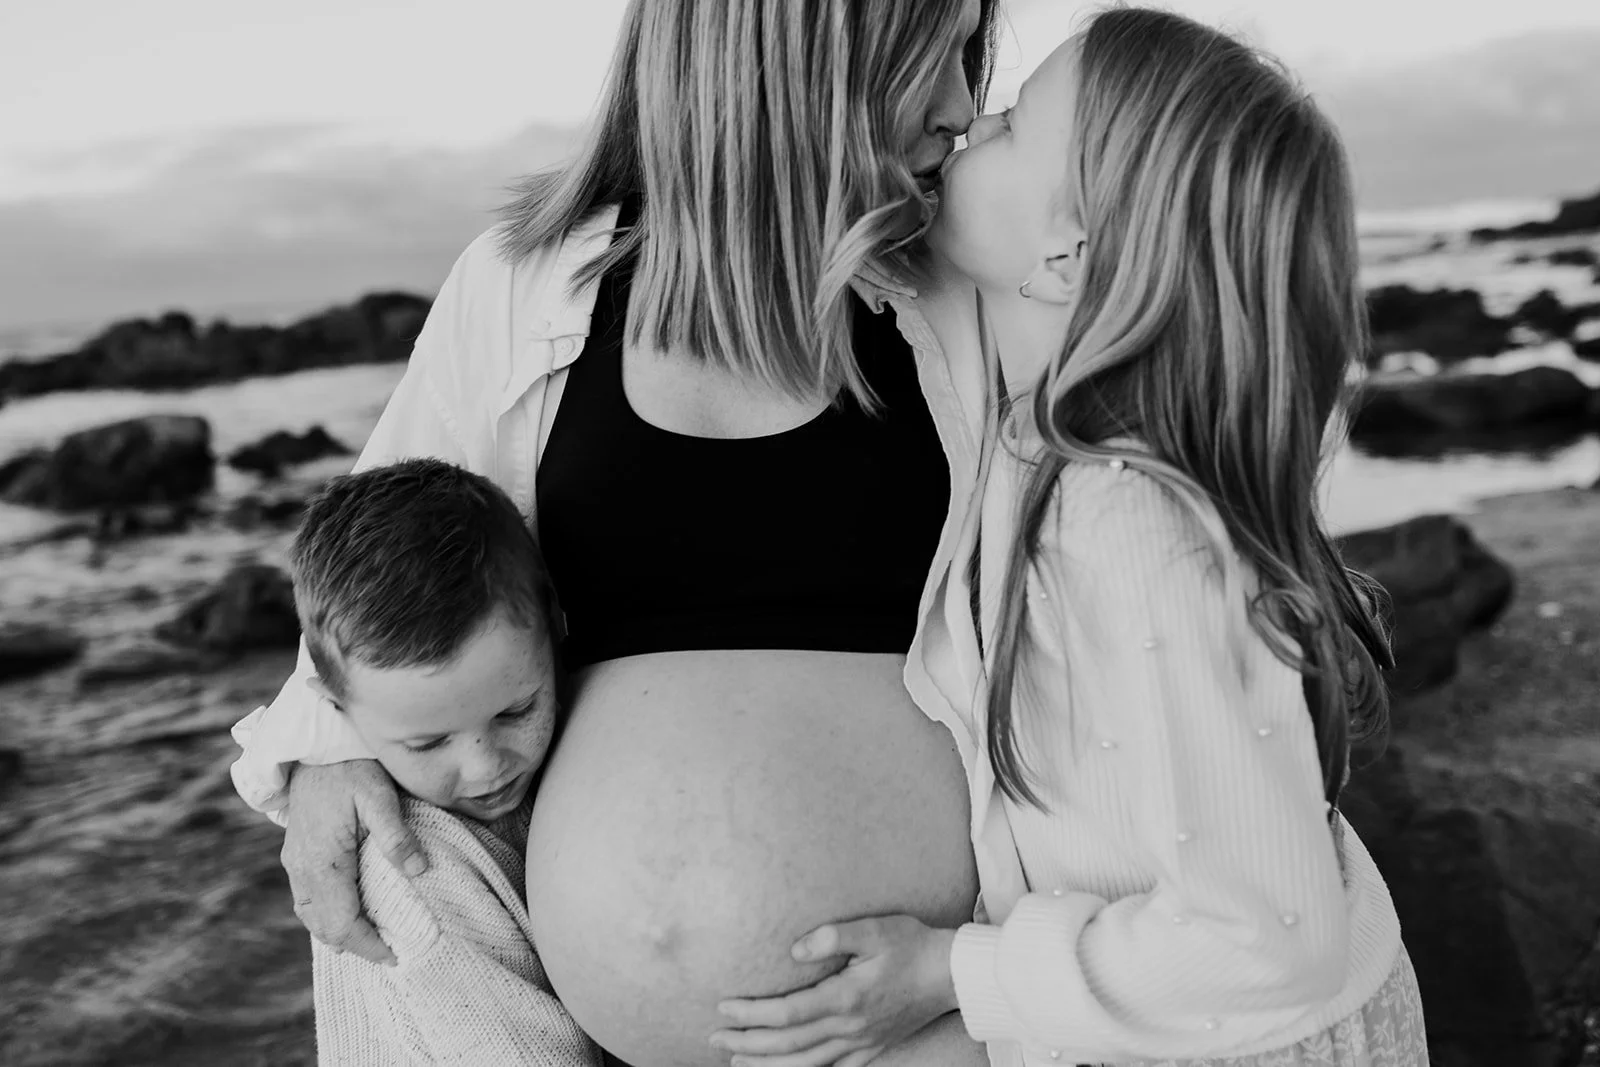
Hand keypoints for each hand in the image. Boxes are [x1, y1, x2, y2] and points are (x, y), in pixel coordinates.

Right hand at [281, 759, 424, 964]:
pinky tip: (349, 911)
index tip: (396, 956)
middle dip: (356, 944)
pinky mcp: (296, 853)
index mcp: (322, 861)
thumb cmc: (350, 767)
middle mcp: (302, 868)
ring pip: (311, 915)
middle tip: (390, 951)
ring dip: (339, 931)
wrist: (316, 745)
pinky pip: (307, 898)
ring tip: (373, 938)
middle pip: (324, 926)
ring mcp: (295, 861)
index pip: (342, 922)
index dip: (368, 944)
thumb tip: (418, 870)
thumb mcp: (379, 796)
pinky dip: (327, 914)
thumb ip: (396, 835)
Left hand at [711, 916, 957, 1066]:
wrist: (951, 974)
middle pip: (787, 1044)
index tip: (723, 1008)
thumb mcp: (873, 929)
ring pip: (805, 1065)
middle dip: (747, 1044)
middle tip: (715, 1038)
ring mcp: (861, 1043)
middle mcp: (849, 1027)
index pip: (786, 1014)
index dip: (750, 1014)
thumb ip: (831, 937)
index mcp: (845, 998)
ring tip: (737, 1062)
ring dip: (767, 1065)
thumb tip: (793, 950)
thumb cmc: (912, 945)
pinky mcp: (871, 1048)